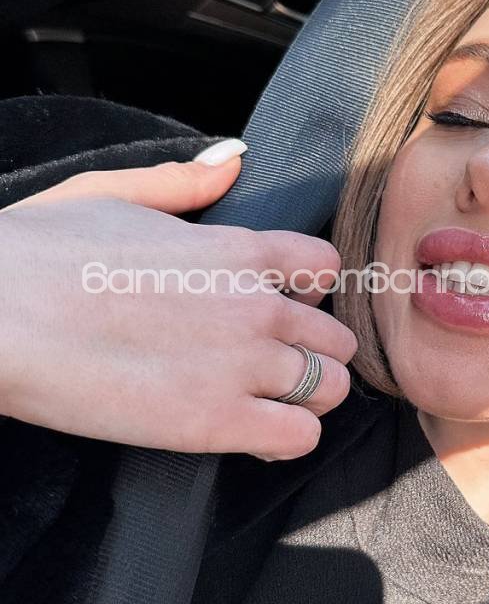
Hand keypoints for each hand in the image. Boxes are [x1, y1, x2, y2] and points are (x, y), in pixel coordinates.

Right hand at [0, 142, 356, 458]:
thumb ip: (182, 183)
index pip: (326, 267)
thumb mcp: (110, 194)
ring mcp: (241, 366)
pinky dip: (284, 440)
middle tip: (267, 365)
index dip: (307, 291)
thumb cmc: (38, 252)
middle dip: (309, 352)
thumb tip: (233, 163)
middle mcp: (256, 307)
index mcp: (238, 250)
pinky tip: (249, 434)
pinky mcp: (214, 423)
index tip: (277, 305)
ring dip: (304, 398)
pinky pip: (299, 439)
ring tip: (262, 403)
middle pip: (335, 338)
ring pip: (329, 390)